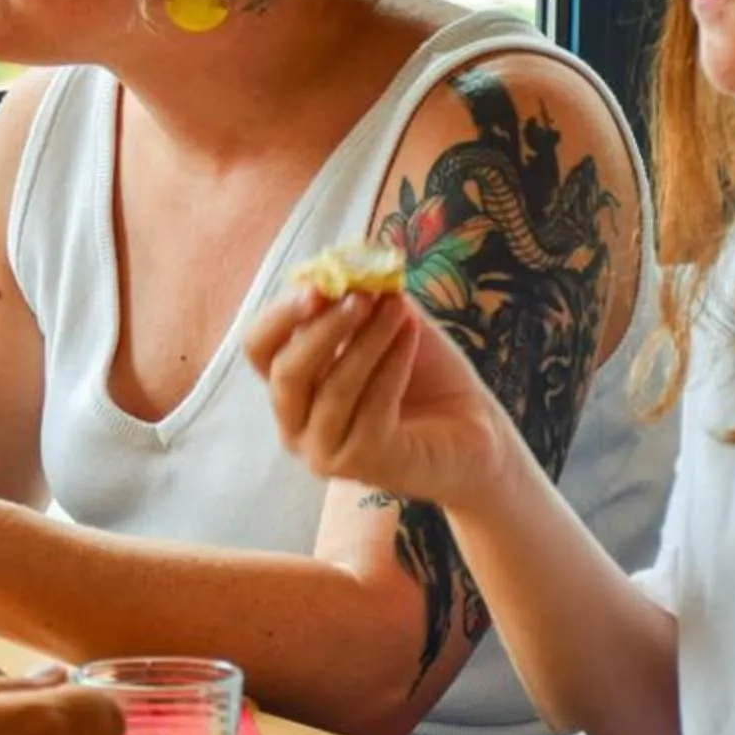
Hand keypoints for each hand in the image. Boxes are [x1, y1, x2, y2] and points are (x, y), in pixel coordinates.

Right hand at [243, 285, 512, 505]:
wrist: (475, 429)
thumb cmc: (424, 376)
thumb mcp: (387, 324)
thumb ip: (360, 298)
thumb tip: (336, 267)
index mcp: (291, 387)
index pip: (258, 348)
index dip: (280, 316)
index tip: (318, 286)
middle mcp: (296, 425)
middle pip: (285, 372)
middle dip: (324, 328)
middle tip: (364, 296)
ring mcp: (324, 452)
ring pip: (331, 389)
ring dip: (367, 341)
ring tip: (400, 309)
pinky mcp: (363, 466)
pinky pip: (370, 408)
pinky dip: (391, 366)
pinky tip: (412, 337)